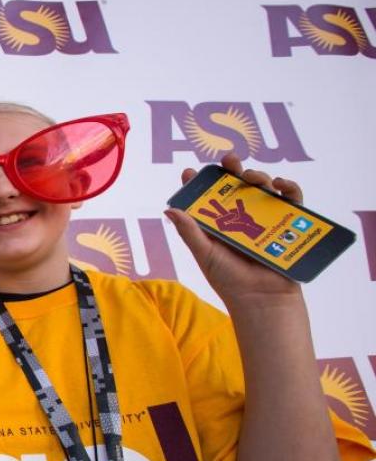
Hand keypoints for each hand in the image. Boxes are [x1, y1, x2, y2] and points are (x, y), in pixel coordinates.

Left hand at [168, 153, 302, 311]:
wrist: (261, 299)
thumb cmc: (229, 280)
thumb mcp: (205, 254)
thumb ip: (189, 232)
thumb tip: (170, 209)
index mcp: (218, 225)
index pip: (207, 198)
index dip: (199, 183)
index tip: (190, 171)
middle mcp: (241, 219)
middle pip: (236, 186)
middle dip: (232, 169)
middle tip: (229, 161)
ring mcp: (264, 219)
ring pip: (262, 188)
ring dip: (258, 175)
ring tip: (251, 176)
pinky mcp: (287, 224)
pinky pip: (291, 200)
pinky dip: (288, 188)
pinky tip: (280, 185)